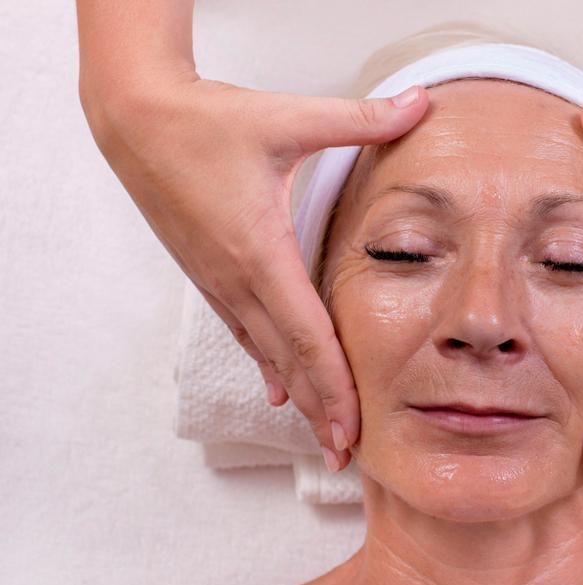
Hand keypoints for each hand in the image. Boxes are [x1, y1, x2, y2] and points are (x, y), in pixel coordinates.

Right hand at [82, 74, 428, 469]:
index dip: (334, 386)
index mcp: (261, 253)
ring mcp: (220, 283)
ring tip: (323, 436)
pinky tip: (278, 390)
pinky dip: (269, 364)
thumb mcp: (288, 118)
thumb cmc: (207, 120)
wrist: (135, 120)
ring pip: (266, 353)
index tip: (354, 429)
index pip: (307, 336)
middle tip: (348, 457)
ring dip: (298, 396)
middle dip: (320, 411)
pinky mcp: (211, 275)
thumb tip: (420, 104)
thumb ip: (360, 118)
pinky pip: (246, 333)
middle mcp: (238, 280)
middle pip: (288, 360)